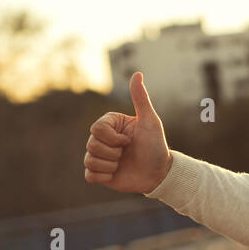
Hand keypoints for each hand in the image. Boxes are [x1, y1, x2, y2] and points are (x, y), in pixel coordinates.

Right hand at [84, 71, 172, 194]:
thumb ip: (140, 98)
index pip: (97, 129)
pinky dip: (104, 176)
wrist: (159, 173)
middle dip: (114, 153)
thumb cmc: (156, 146)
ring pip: (90, 160)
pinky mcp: (98, 173)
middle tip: (127, 153)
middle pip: (92, 145)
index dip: (114, 138)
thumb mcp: (150, 121)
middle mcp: (101, 138)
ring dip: (111, 165)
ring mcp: (99, 156)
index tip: (130, 140)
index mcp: (110, 124)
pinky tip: (116, 174)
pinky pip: (89, 175)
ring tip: (123, 164)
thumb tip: (138, 73)